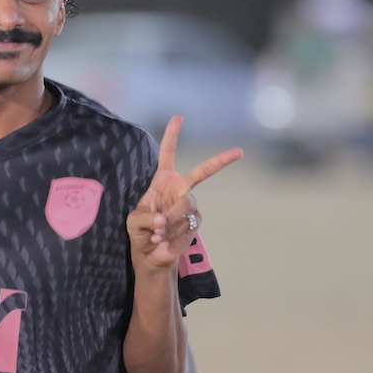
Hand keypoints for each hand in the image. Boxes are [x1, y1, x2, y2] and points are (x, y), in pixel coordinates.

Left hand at [129, 116, 240, 269]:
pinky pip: (186, 222)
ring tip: (156, 233)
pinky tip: (163, 238)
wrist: (151, 256)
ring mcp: (190, 205)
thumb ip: (146, 216)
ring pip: (186, 205)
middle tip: (239, 151)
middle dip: (221, 161)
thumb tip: (163, 218)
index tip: (179, 117)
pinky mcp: (195, 221)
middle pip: (203, 171)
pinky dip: (172, 232)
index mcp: (162, 181)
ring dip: (169, 221)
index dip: (172, 135)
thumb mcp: (134, 222)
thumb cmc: (141, 233)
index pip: (168, 154)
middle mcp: (179, 189)